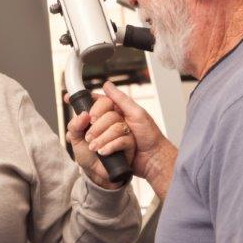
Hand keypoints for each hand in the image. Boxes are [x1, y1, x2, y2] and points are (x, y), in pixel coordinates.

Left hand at [65, 92, 135, 188]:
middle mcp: (113, 120)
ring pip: (116, 126)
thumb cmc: (88, 154)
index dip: (92, 103)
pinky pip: (123, 140)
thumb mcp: (75, 139)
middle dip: (96, 124)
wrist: (96, 173)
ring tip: (93, 147)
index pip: (101, 101)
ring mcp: (123, 130)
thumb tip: (83, 115)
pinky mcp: (130, 143)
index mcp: (100, 115)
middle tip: (88, 136)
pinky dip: (110, 146)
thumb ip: (74, 126)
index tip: (82, 111)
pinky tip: (102, 152)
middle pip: (110, 111)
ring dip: (102, 138)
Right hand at [101, 82, 176, 197]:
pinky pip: (103, 146)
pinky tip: (107, 152)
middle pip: (96, 120)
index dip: (93, 109)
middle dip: (98, 128)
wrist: (153, 158)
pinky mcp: (109, 147)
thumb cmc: (150, 135)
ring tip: (101, 146)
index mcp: (118, 110)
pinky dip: (108, 148)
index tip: (89, 115)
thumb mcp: (137, 113)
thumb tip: (107, 85)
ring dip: (102, 140)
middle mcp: (112, 121)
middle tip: (96, 134)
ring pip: (98, 134)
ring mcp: (110, 135)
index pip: (99, 104)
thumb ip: (121, 99)